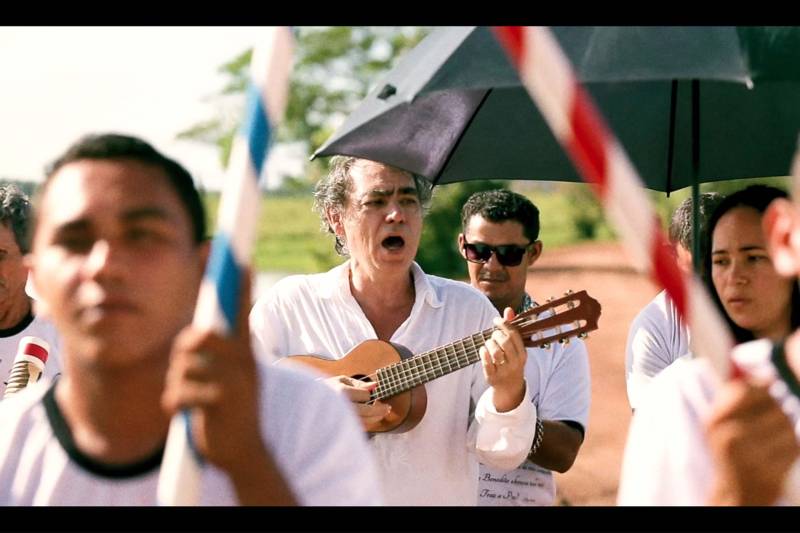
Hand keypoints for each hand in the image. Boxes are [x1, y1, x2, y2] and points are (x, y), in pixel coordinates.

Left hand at [161, 269, 263, 473]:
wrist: (243, 452)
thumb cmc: (228, 409)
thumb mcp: (226, 377)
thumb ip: (211, 354)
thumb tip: (190, 335)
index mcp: (245, 352)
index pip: (241, 311)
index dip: (241, 284)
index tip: (242, 258)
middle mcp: (244, 361)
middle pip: (198, 336)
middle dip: (182, 352)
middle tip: (186, 370)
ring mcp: (235, 381)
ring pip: (185, 365)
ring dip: (176, 383)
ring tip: (186, 397)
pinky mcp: (222, 402)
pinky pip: (181, 391)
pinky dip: (174, 403)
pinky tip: (182, 412)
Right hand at [324, 375, 390, 430]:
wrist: (308, 403)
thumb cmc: (326, 388)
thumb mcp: (341, 380)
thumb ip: (359, 384)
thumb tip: (375, 385)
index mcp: (340, 392)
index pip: (365, 396)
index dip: (369, 394)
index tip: (368, 393)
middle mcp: (340, 407)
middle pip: (366, 411)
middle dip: (379, 410)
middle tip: (387, 408)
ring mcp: (339, 419)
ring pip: (363, 422)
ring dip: (375, 418)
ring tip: (383, 413)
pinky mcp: (338, 429)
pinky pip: (356, 428)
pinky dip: (367, 424)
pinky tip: (372, 419)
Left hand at [480, 307, 526, 411]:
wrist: (510, 387)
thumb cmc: (511, 361)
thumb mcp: (515, 347)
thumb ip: (511, 328)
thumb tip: (508, 309)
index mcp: (522, 354)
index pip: (514, 334)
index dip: (504, 324)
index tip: (496, 320)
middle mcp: (515, 363)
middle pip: (505, 342)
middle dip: (496, 335)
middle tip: (493, 336)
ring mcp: (504, 371)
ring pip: (495, 352)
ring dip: (489, 344)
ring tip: (488, 344)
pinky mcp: (492, 377)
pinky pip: (486, 363)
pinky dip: (482, 353)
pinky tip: (482, 350)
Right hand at [706, 379, 799, 505]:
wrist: (736, 493)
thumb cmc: (730, 452)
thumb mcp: (721, 423)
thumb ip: (738, 398)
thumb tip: (769, 378)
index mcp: (713, 422)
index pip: (744, 390)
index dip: (760, 388)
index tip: (764, 394)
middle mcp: (729, 436)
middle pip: (771, 404)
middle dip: (775, 408)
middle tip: (767, 421)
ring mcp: (750, 455)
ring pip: (785, 422)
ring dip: (786, 426)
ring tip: (772, 437)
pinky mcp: (771, 470)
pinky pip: (793, 443)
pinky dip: (792, 444)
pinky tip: (779, 452)